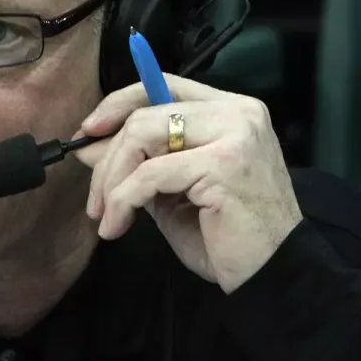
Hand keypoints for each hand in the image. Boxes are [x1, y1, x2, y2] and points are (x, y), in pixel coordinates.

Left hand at [74, 74, 303, 292]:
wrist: (273, 275)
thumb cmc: (225, 237)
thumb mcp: (171, 191)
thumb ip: (138, 162)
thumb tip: (88, 144)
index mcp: (230, 111)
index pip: (163, 85)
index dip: (118, 104)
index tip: (87, 132)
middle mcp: (237, 113)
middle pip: (146, 112)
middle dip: (107, 156)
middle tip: (94, 199)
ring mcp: (235, 134)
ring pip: (143, 135)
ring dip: (111, 179)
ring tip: (104, 215)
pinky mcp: (224, 164)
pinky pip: (150, 173)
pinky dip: (123, 200)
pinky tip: (117, 226)